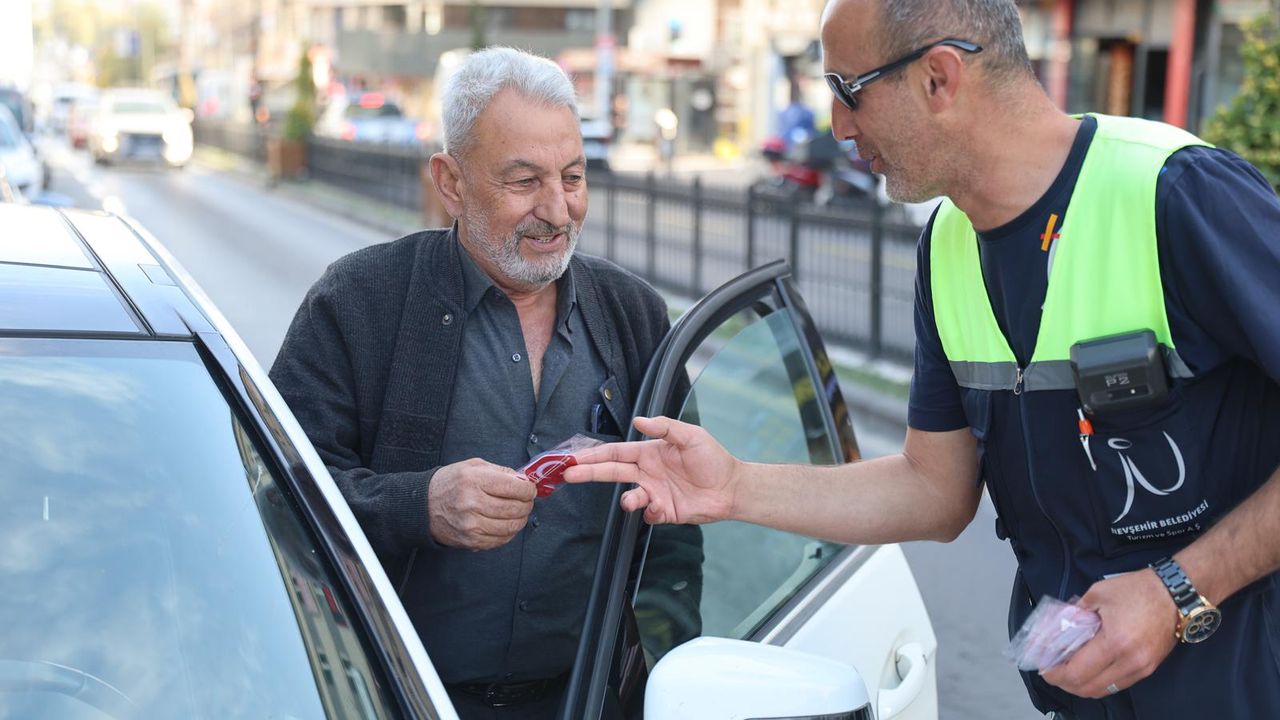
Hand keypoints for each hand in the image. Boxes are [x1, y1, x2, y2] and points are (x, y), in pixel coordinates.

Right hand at [428, 458, 535, 549]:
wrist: (422, 505)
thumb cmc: (449, 483)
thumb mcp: (472, 466)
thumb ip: (500, 471)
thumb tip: (523, 481)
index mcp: (474, 480)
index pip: (515, 487)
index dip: (528, 489)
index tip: (530, 489)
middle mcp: (472, 503)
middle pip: (515, 508)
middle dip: (527, 505)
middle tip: (526, 501)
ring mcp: (471, 525)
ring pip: (511, 527)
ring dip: (521, 520)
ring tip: (519, 513)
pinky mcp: (470, 541)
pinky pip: (500, 540)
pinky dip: (509, 533)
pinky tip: (506, 524)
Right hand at [562, 415, 738, 524]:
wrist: (732, 488)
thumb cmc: (713, 459)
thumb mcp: (691, 435)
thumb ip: (664, 427)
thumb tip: (638, 421)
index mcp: (649, 453)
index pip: (616, 452)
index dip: (594, 454)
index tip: (574, 457)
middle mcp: (647, 473)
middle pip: (612, 472)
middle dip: (590, 473)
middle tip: (569, 474)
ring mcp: (654, 493)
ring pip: (628, 497)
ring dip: (627, 499)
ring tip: (632, 500)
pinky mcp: (663, 512)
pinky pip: (647, 514)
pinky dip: (650, 512)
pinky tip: (662, 507)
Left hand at [1040, 569, 1178, 697]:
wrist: (1176, 593)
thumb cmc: (1137, 590)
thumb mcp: (1097, 594)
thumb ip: (1074, 614)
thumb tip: (1055, 630)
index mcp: (1115, 642)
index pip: (1077, 672)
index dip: (1056, 674)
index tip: (1044, 668)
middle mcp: (1130, 662)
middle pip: (1089, 688)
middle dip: (1065, 683)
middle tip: (1052, 671)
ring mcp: (1142, 669)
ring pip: (1104, 690)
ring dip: (1082, 685)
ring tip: (1067, 671)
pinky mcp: (1149, 669)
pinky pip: (1118, 684)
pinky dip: (1100, 682)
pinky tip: (1089, 669)